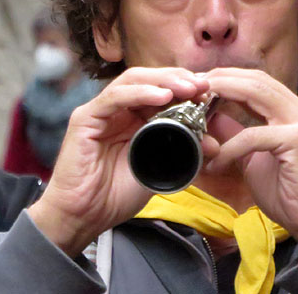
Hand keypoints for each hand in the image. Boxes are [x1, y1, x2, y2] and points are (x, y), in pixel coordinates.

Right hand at [28, 67, 208, 256]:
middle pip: (150, 80)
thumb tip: (213, 144)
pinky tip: (162, 96)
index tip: (209, 91)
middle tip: (203, 84)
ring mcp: (102, 111)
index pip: (162, 90)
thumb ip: (183, 154)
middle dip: (179, 79)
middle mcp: (119, 110)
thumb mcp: (159, 170)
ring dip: (163, 81)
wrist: (84, 217)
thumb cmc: (116, 195)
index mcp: (135, 118)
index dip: (186, 88)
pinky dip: (140, 93)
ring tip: (188, 88)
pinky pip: (115, 97)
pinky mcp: (85, 118)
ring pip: (133, 81)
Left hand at [204, 68, 297, 252]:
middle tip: (193, 88)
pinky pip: (252, 136)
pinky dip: (229, 147)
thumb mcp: (253, 157)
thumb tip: (212, 117)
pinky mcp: (296, 140)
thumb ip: (236, 135)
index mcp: (294, 111)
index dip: (229, 78)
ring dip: (223, 95)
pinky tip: (214, 162)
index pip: (258, 81)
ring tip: (197, 106)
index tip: (201, 85)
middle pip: (257, 80)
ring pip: (256, 94)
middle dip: (222, 79)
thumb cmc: (288, 193)